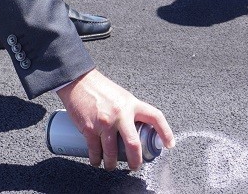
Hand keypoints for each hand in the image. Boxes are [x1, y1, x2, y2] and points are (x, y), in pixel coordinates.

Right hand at [56, 69, 174, 170]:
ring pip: (112, 153)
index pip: (155, 117)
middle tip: (135, 166)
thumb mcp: (122, 96)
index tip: (169, 144)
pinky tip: (97, 161)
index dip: (165, 132)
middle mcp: (121, 114)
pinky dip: (96, 160)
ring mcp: (105, 122)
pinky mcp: (89, 128)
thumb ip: (129, 111)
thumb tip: (136, 128)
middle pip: (133, 144)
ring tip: (112, 166)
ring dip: (112, 164)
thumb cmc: (100, 88)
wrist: (78, 81)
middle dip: (136, 160)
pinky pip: (95, 151)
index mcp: (132, 104)